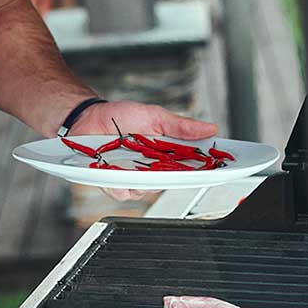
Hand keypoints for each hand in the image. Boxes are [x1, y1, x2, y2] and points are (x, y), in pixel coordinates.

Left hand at [71, 100, 218, 201]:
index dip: (206, 170)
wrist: (88, 117)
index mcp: (165, 155)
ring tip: (137, 163)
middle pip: (171, 183)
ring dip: (143, 179)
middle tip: (175, 166)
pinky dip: (120, 184)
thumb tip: (210, 128)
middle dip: (175, 177)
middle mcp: (151, 170)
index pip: (191, 167)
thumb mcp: (154, 116)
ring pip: (146, 191)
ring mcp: (132, 178)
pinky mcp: (112, 183)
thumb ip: (180, 126)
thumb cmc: (120, 117)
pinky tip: (117, 172)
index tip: (219, 168)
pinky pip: (121, 192)